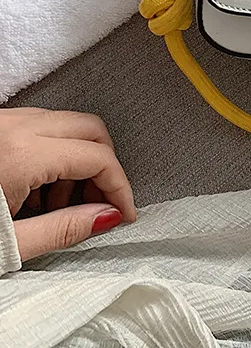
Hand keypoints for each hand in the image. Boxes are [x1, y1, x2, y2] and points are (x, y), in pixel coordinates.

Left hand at [0, 108, 135, 261]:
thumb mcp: (8, 243)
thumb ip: (61, 229)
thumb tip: (105, 217)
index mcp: (20, 154)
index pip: (97, 158)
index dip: (119, 187)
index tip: (124, 211)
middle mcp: (13, 127)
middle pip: (91, 128)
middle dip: (105, 165)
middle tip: (102, 202)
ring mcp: (2, 120)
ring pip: (68, 123)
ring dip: (79, 158)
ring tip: (62, 202)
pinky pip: (40, 125)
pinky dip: (54, 150)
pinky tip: (39, 187)